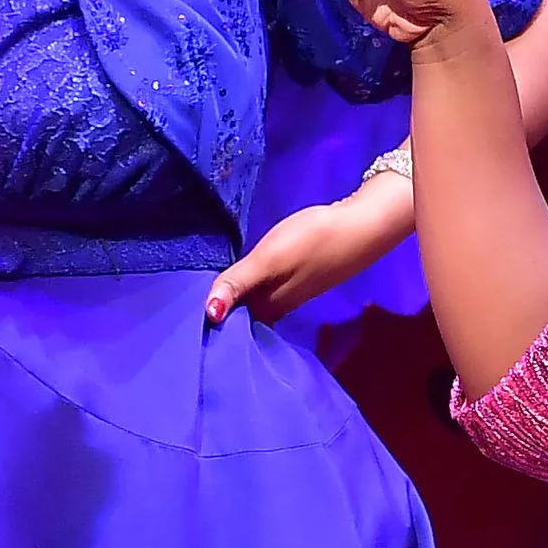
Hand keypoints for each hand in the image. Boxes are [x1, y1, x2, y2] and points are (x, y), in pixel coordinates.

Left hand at [206, 180, 407, 325]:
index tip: (184, 313)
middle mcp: (280, 306)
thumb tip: (208, 315)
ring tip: (214, 291)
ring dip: (238, 300)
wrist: (363, 226)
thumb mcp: (269, 259)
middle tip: (190, 302)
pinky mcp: (302, 279)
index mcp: (269, 306)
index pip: (231, 320)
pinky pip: (270, 291)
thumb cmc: (313, 240)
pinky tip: (248, 280)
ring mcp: (293, 293)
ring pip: (257, 303)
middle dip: (222, 310)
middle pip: (244, 314)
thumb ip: (238, 284)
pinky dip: (254, 289)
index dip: (210, 315)